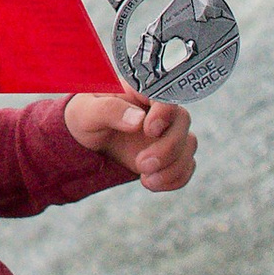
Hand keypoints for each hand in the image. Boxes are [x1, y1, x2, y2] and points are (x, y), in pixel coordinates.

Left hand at [65, 91, 195, 191]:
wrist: (86, 141)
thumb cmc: (85, 117)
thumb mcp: (87, 111)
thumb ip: (109, 110)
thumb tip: (137, 119)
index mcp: (141, 91)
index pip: (165, 94)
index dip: (164, 113)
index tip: (149, 130)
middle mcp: (159, 110)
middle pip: (182, 122)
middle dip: (167, 148)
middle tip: (142, 164)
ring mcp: (167, 133)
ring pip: (188, 146)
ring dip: (173, 167)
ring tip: (146, 179)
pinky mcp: (169, 155)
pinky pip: (186, 167)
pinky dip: (175, 179)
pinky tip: (151, 183)